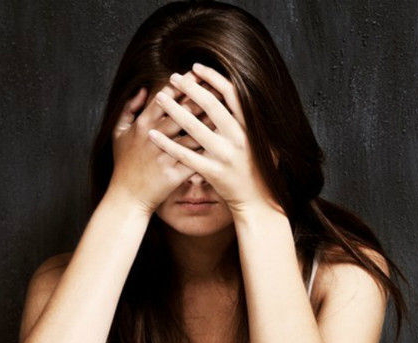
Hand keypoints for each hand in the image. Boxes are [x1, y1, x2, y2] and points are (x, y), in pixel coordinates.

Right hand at [108, 72, 221, 214]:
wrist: (127, 197)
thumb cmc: (124, 165)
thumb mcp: (118, 133)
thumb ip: (129, 109)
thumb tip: (144, 89)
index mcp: (142, 124)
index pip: (166, 98)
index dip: (183, 85)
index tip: (198, 74)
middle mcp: (153, 137)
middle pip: (183, 112)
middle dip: (202, 98)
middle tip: (219, 86)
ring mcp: (164, 156)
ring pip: (192, 134)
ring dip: (210, 123)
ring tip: (226, 111)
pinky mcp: (173, 174)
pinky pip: (195, 159)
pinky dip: (209, 149)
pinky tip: (223, 142)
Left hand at [147, 63, 280, 215]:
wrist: (257, 201)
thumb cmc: (259, 170)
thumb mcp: (265, 142)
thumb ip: (252, 122)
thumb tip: (242, 96)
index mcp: (249, 127)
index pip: (231, 95)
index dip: (213, 78)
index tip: (197, 67)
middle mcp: (238, 138)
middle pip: (211, 106)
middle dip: (190, 89)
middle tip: (174, 77)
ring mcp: (224, 155)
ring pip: (194, 128)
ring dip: (174, 110)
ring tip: (159, 97)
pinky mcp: (212, 171)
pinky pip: (185, 155)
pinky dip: (167, 144)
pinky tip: (153, 134)